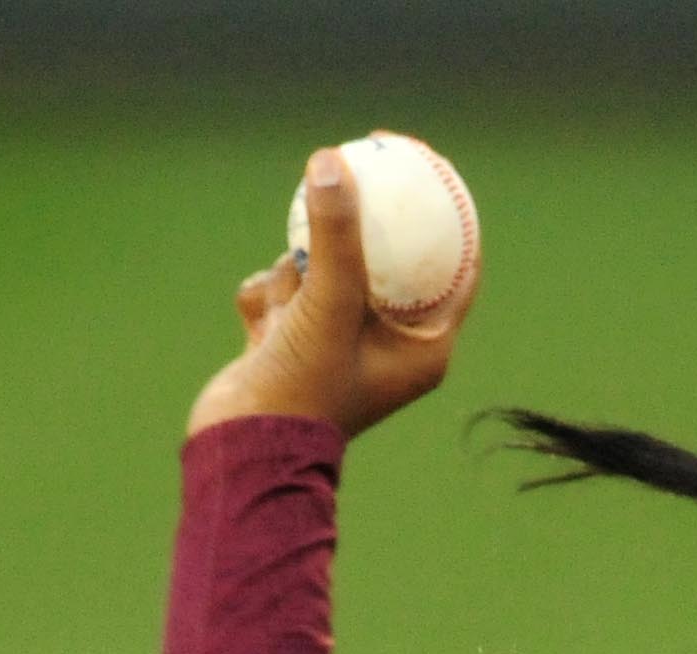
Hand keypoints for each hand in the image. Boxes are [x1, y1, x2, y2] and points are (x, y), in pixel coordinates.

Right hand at [186, 147, 478, 441]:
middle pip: (383, 260)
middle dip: (355, 226)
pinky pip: (280, 291)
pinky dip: (266, 297)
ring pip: (320, 270)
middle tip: (352, 163)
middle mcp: (384, 347)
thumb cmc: (305, 388)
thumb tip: (333, 160)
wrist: (242, 450)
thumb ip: (336, 234)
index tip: (423, 162)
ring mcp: (335, 345)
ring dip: (297, 273)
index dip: (442, 211)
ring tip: (290, 303)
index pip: (454, 267)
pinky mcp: (289, 344)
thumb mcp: (329, 301)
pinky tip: (257, 321)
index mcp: (421, 349)